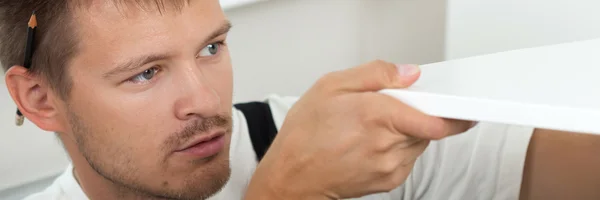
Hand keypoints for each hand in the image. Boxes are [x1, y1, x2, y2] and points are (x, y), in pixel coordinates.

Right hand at [244, 60, 473, 198]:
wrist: (292, 176)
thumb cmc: (305, 134)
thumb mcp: (330, 86)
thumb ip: (374, 74)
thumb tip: (408, 74)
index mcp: (377, 116)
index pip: (437, 120)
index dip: (454, 114)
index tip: (461, 108)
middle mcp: (388, 145)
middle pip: (429, 128)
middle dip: (417, 114)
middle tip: (387, 109)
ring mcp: (390, 166)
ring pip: (419, 143)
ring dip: (407, 131)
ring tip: (373, 127)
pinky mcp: (389, 181)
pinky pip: (408, 159)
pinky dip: (399, 147)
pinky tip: (371, 143)